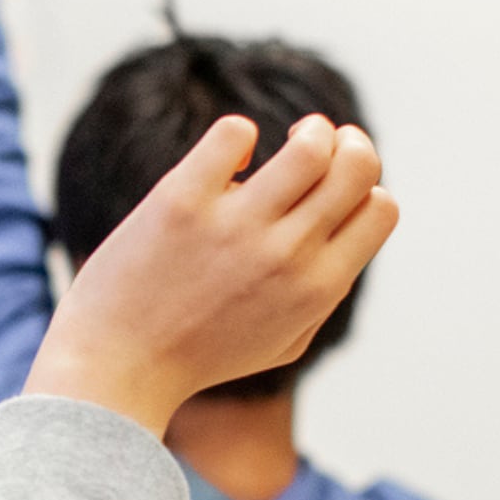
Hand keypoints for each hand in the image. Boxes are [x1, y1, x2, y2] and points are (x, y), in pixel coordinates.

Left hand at [24, 114, 397, 439]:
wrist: (116, 369)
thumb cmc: (199, 356)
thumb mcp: (282, 342)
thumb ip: (322, 295)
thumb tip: (342, 237)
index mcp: (317, 288)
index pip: (382, 209)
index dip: (367, 188)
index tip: (333, 189)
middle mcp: (287, 254)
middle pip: (359, 164)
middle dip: (349, 142)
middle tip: (318, 145)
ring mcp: (236, 225)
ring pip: (311, 143)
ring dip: (307, 129)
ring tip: (281, 140)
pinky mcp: (182, 200)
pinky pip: (234, 134)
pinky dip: (238, 133)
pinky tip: (223, 158)